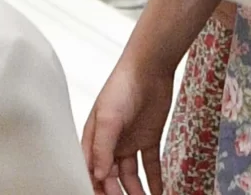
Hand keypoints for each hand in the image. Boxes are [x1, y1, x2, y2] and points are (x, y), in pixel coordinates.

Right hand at [81, 48, 175, 194]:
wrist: (149, 68)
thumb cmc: (121, 87)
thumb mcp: (108, 118)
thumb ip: (103, 148)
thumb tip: (100, 176)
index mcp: (94, 139)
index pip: (92, 171)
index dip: (98, 188)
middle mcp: (111, 144)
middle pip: (112, 177)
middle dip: (118, 193)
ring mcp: (130, 142)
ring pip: (131, 175)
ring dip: (137, 191)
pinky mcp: (149, 138)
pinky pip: (151, 165)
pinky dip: (155, 180)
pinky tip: (159, 193)